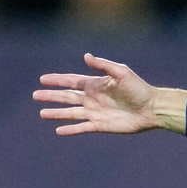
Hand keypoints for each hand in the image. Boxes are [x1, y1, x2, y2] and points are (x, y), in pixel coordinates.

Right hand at [34, 53, 186, 134]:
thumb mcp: (121, 73)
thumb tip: (86, 56)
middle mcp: (93, 99)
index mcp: (96, 85)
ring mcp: (96, 113)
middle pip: (67, 97)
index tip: (42, 79)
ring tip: (42, 113)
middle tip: (35, 95)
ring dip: (56, 113)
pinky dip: (71, 129)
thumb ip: (103, 66)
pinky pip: (82, 128)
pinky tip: (59, 131)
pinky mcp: (101, 125)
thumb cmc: (139, 89)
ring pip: (71, 113)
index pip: (71, 81)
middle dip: (52, 96)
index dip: (57, 80)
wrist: (152, 108)